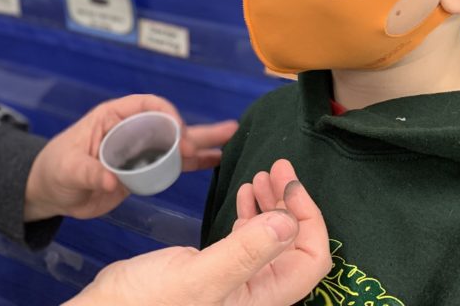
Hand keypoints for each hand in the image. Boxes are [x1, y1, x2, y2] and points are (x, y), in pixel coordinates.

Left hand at [24, 94, 236, 220]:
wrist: (51, 191)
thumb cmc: (54, 169)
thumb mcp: (67, 168)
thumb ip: (88, 171)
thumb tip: (111, 179)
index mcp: (113, 117)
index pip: (147, 106)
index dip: (167, 116)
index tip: (180, 136)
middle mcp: (132, 130)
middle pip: (169, 123)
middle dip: (193, 130)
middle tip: (221, 138)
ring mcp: (140, 151)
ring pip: (177, 143)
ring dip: (203, 142)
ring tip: (233, 138)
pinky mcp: (144, 171)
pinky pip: (173, 165)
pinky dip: (195, 163)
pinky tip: (217, 161)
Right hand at [65, 170, 329, 305]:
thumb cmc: (148, 304)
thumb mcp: (200, 277)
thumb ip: (246, 250)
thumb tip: (289, 220)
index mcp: (262, 299)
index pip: (311, 259)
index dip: (309, 218)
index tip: (289, 183)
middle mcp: (256, 292)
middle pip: (295, 245)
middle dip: (291, 202)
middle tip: (277, 166)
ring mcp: (237, 281)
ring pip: (272, 238)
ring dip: (272, 203)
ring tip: (262, 173)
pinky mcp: (216, 269)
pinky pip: (247, 238)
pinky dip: (251, 212)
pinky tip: (245, 193)